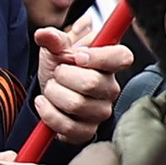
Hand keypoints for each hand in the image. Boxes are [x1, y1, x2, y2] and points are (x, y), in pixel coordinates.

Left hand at [32, 30, 133, 148]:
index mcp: (110, 64)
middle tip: (56, 74)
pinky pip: (68, 127)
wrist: (49, 94)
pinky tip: (45, 104)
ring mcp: (100, 112)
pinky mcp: (86, 131)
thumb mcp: (56, 50)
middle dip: (62, 77)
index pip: (122, 57)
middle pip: (91, 83)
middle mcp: (111, 89)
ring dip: (53, 94)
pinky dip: (49, 114)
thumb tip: (44, 33)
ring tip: (51, 89)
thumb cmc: (60, 70)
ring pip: (76, 105)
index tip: (77, 57)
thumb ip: (54, 40)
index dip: (98, 57)